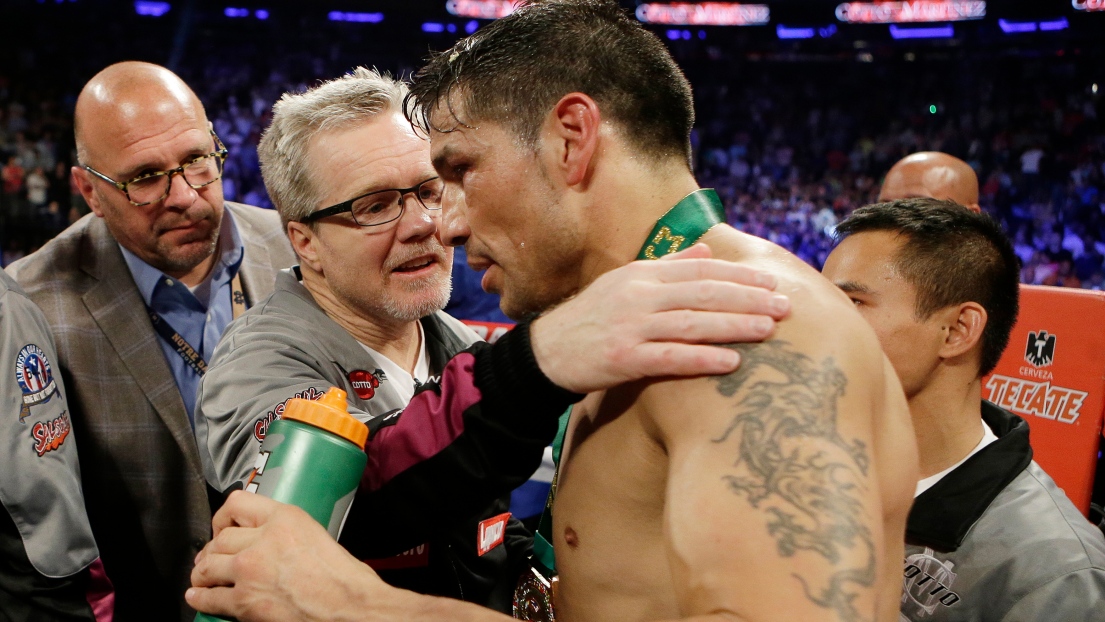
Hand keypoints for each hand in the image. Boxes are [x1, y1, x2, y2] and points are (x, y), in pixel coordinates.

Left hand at [187, 492, 389, 620]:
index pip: (237, 504)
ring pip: (208, 565)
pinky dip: (200, 597)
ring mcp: (249, 571)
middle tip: (212, 557)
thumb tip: (272, 540)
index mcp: (285, 518)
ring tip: (202, 577)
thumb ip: (289, 531)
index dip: (224, 517)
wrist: (349, 608)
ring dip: (202, 572)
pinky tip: (198, 596)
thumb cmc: (344, 578)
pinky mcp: (244, 602)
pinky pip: (209, 597)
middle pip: (220, 539)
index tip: (223, 526)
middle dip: (213, 549)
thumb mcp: (317, 534)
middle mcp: (262, 540)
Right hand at [530, 244, 788, 393]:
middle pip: (703, 292)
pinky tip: (732, 361)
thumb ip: (667, 266)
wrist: (546, 351)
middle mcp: (639, 295)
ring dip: (734, 325)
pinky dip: (703, 358)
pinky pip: (671, 357)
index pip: (700, 270)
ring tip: (769, 329)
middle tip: (784, 306)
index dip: (738, 274)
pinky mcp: (623, 357)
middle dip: (747, 297)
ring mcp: (631, 326)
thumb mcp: (624, 282)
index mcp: (642, 273)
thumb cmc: (591, 317)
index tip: (771, 281)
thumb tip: (705, 251)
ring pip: (692, 322)